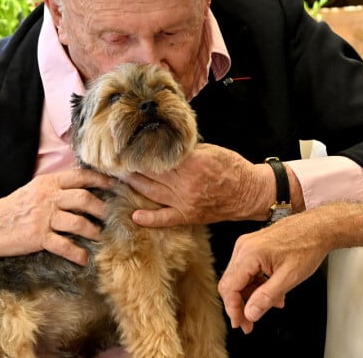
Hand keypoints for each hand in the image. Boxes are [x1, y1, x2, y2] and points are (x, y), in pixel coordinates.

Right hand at [0, 169, 114, 269]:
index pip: (80, 177)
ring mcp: (44, 217)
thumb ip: (56, 187)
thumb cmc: (14, 207)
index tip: (114, 186)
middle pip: (84, 199)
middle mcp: (48, 197)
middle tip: (111, 216)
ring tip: (100, 236)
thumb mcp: (35, 189)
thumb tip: (82, 188)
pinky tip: (84, 258)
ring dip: (93, 231)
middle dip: (102, 209)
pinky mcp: (39, 237)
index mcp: (48, 182)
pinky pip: (64, 245)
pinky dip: (77, 253)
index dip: (100, 180)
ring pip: (78, 222)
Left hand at [123, 143, 272, 226]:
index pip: (157, 155)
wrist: (250, 192)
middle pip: (149, 173)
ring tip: (116, 177)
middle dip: (130, 166)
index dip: (139, 151)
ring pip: (152, 192)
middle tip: (112, 160)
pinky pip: (165, 218)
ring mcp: (185, 201)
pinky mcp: (188, 215)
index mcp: (191, 163)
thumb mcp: (209, 150)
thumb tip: (162, 143)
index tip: (124, 146)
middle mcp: (185, 183)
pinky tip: (134, 215)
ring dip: (133, 185)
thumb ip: (185, 149)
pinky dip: (149, 218)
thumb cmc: (231, 167)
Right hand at [217, 214, 329, 333]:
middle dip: (239, 305)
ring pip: (237, 277)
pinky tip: (271, 291)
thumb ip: (266, 297)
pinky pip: (245, 269)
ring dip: (250, 295)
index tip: (241, 325)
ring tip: (272, 304)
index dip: (233, 308)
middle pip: (230, 282)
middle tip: (250, 324)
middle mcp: (243, 247)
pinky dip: (255, 284)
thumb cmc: (306, 248)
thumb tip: (250, 313)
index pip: (230, 286)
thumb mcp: (289, 278)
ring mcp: (246, 245)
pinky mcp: (251, 245)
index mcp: (250, 253)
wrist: (315, 228)